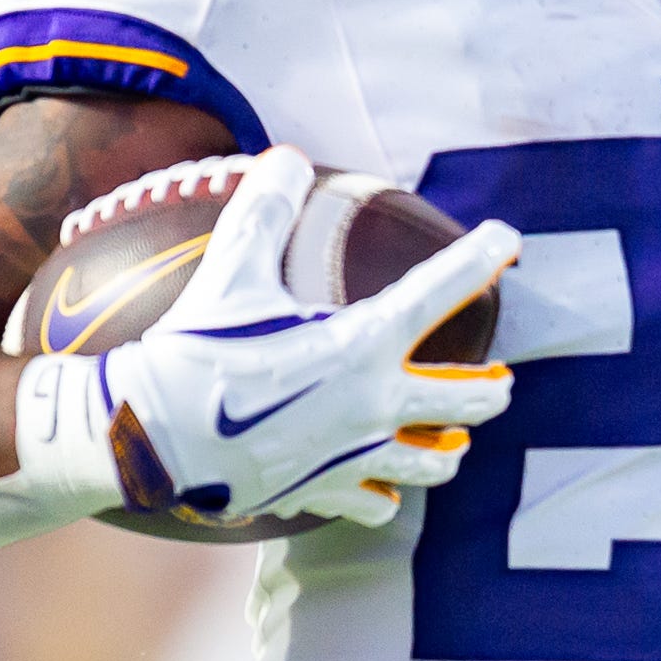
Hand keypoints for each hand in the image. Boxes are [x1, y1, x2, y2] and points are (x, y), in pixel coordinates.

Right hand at [101, 146, 516, 525]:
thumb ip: (265, 210)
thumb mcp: (231, 270)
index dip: (481, 257)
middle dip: (492, 388)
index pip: (442, 290)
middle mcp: (375, 402)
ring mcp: (356, 454)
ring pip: (435, 462)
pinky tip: (386, 492)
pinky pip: (376, 504)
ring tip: (453, 440)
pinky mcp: (325, 490)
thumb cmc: (194, 349)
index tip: (508, 239)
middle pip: (470, 400)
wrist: (152, 437)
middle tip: (500, 379)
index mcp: (363, 342)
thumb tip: (286, 156)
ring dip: (449, 447)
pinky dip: (386, 496)